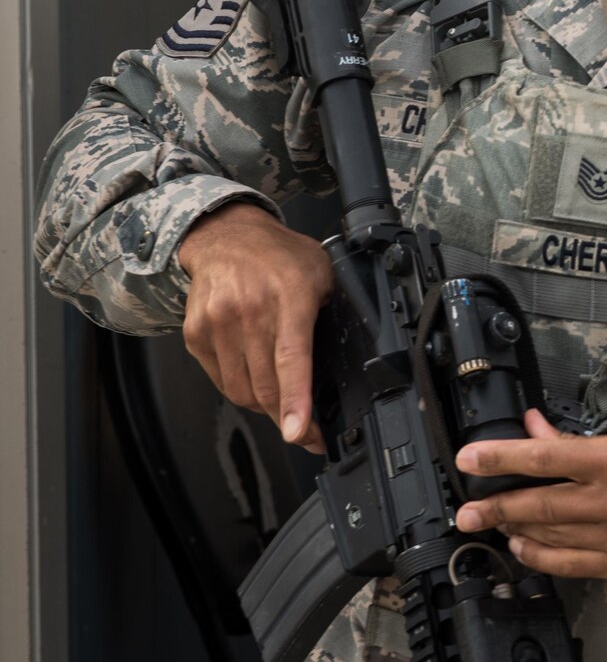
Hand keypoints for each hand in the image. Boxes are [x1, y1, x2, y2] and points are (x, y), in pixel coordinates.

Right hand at [178, 201, 332, 451]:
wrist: (225, 236)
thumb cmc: (279, 256)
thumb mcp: (322, 274)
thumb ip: (332, 313)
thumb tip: (346, 360)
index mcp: (289, 297)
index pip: (292, 359)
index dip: (296, 401)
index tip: (299, 432)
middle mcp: (249, 311)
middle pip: (266, 385)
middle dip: (289, 419)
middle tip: (306, 433)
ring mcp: (218, 324)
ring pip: (242, 390)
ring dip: (265, 408)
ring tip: (283, 407)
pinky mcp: (196, 335)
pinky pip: (221, 380)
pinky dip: (241, 390)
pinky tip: (257, 381)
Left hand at [454, 409, 606, 582]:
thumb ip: (582, 441)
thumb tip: (538, 430)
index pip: (545, 457)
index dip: (500, 457)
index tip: (469, 458)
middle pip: (538, 505)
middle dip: (494, 505)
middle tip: (467, 508)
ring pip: (550, 538)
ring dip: (515, 531)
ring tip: (493, 525)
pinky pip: (572, 565)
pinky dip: (543, 557)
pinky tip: (527, 548)